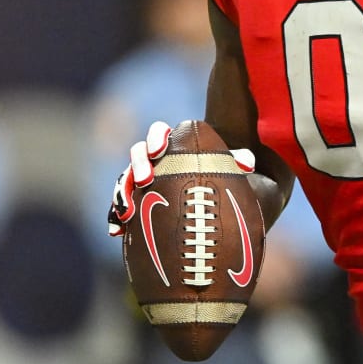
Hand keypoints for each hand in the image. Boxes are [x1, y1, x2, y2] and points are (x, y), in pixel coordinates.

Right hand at [106, 121, 254, 236]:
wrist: (214, 203)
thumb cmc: (222, 178)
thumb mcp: (231, 171)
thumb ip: (237, 162)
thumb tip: (246, 163)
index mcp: (175, 145)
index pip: (159, 133)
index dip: (156, 138)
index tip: (160, 151)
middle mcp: (155, 160)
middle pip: (137, 154)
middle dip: (137, 164)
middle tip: (145, 180)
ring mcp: (143, 182)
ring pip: (124, 180)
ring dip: (122, 192)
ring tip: (127, 211)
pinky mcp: (137, 203)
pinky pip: (120, 208)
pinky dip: (116, 217)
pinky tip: (117, 231)